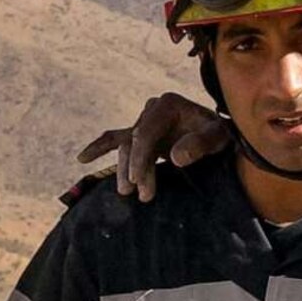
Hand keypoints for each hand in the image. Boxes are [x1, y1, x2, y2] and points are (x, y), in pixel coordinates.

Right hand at [80, 94, 231, 203]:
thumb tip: (175, 157)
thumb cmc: (219, 135)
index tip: (139, 180)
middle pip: (135, 141)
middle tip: (143, 196)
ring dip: (125, 170)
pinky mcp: (140, 133)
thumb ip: (200, 145)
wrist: (219, 134)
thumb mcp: (218, 138)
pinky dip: (99, 148)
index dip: (140, 157)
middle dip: (136, 169)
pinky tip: (82, 159)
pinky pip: (115, 138)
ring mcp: (144, 121)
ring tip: (129, 193)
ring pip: (126, 146)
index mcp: (167, 104)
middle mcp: (152, 109)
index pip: (146, 132)